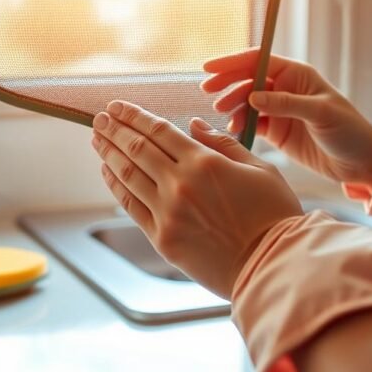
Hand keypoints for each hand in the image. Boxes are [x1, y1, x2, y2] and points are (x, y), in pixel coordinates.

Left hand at [91, 100, 302, 298]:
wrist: (271, 266)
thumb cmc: (274, 217)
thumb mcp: (260, 169)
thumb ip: (223, 144)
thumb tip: (193, 126)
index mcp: (205, 163)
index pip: (160, 131)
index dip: (135, 115)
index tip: (118, 105)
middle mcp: (180, 185)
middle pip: (137, 148)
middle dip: (115, 129)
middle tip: (100, 118)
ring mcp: (168, 213)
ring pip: (128, 175)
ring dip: (109, 153)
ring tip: (97, 138)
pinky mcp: (162, 238)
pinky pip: (131, 205)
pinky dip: (116, 185)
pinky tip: (107, 171)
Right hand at [202, 50, 371, 186]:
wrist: (360, 162)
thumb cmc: (348, 131)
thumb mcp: (320, 113)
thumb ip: (286, 103)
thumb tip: (253, 96)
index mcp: (296, 75)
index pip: (258, 60)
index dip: (232, 62)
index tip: (208, 68)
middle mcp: (285, 89)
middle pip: (247, 79)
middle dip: (226, 84)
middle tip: (208, 92)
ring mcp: (279, 110)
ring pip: (246, 102)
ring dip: (232, 106)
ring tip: (224, 117)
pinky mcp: (276, 131)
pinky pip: (251, 124)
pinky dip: (240, 126)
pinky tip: (234, 131)